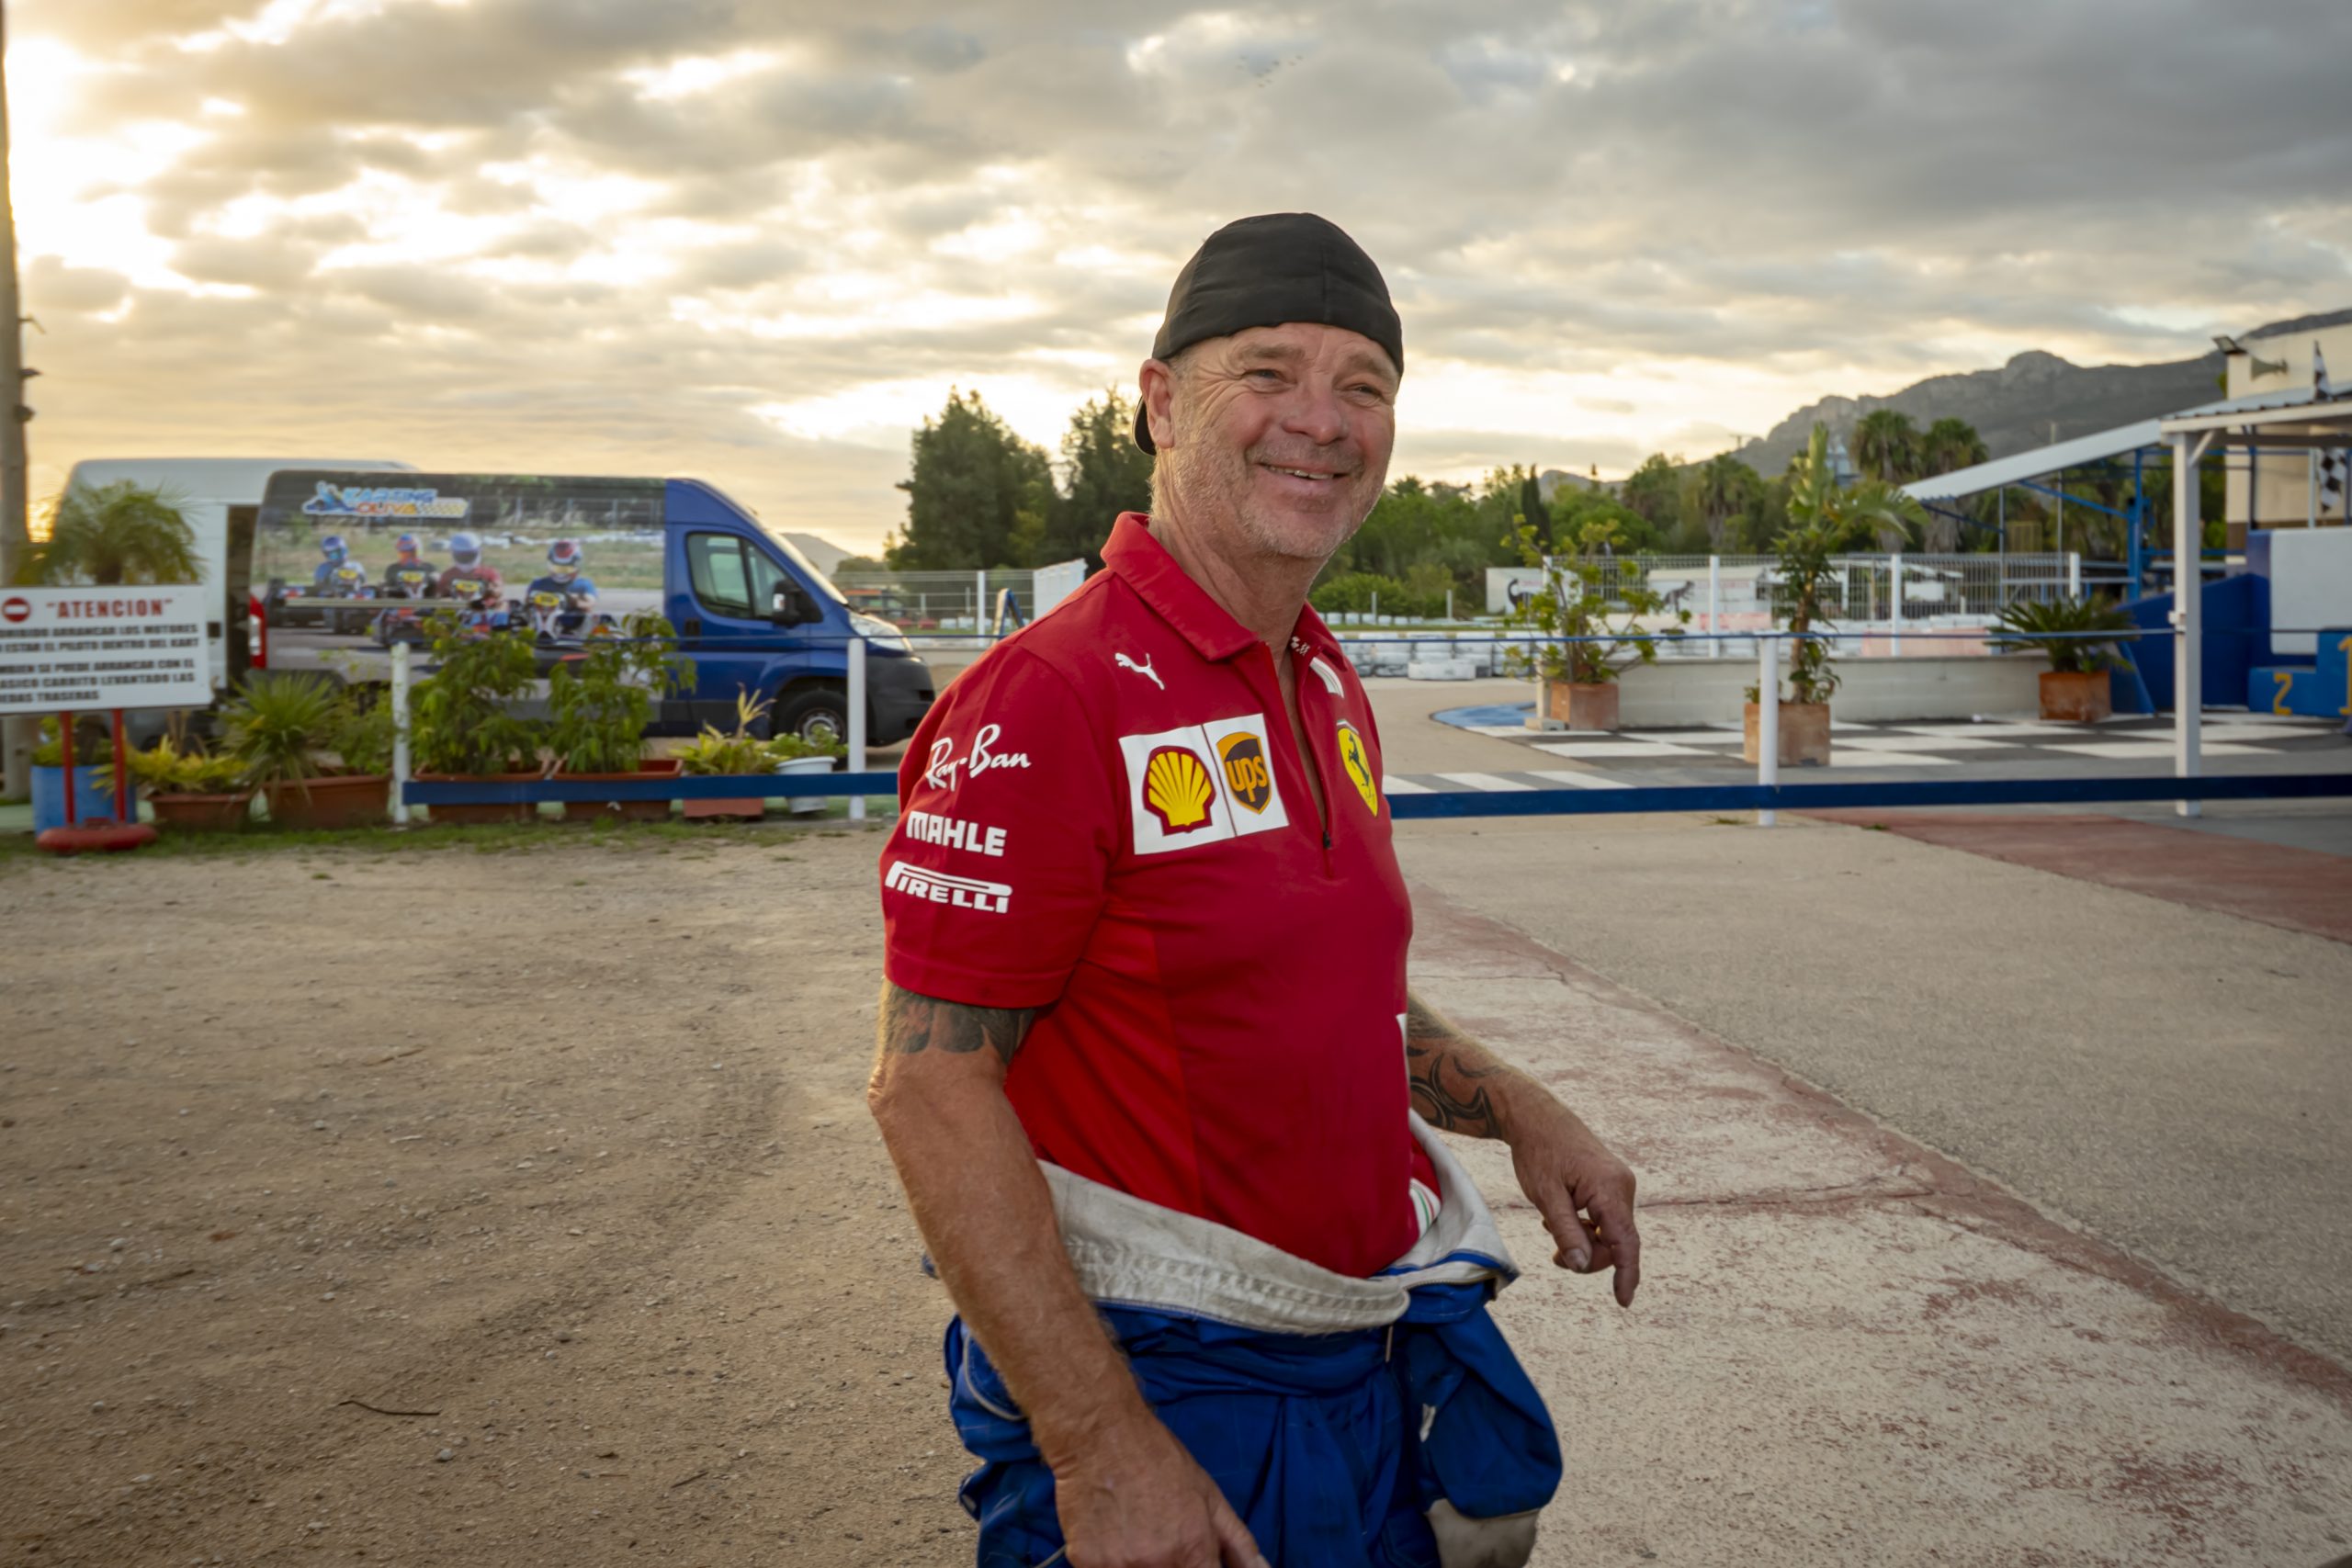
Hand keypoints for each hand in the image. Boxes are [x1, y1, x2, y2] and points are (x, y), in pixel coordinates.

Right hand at [1049, 1406, 1268, 1567]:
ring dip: (1138, 1564)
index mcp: (1193, 1551)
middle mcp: (1157, 1565)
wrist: (1103, 1437)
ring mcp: (1118, 1567)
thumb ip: (1239, 1544)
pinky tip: (1110, 1535)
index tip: (1192, 1562)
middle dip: (1170, 1565)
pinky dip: (1108, 1562)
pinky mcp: (1085, 1563)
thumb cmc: (1160, 1462)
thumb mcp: (1210, 1497)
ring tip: (1135, 1535)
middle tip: (1159, 1541)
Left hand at [1506, 1099, 1641, 1306]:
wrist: (1535, 1116)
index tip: (1623, 1301)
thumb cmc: (1538, 1151)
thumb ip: (1566, 1232)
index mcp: (1610, 1188)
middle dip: (1587, 1255)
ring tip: (1550, 1228)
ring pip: (1609, 1232)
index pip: (1625, 1242)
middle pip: (1615, 1242)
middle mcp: (1622, 1186)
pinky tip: (1561, 1216)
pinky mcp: (1611, 1183)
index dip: (1626, 1275)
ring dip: (1583, 1240)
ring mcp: (1618, 1184)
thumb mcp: (1545, 1196)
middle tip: (1555, 1256)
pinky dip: (1585, 1226)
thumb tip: (1580, 1265)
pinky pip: (1605, 1218)